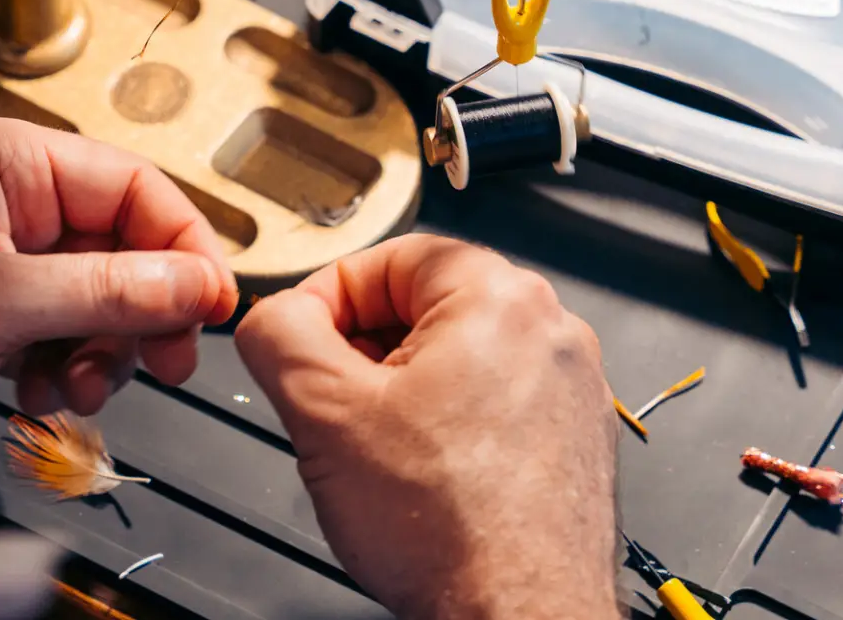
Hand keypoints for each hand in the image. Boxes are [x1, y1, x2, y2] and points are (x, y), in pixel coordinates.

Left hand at [0, 116, 237, 480]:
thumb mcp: (2, 303)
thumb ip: (111, 292)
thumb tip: (195, 283)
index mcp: (10, 159)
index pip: (135, 187)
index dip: (183, 248)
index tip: (211, 303)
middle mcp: (4, 196)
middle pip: (120, 246)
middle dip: (141, 311)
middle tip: (163, 360)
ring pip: (90, 295)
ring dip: (98, 349)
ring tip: (78, 385)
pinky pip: (52, 327)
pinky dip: (60, 364)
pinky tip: (39, 393)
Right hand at [235, 235, 618, 619]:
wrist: (519, 616)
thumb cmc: (449, 529)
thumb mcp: (322, 412)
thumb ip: (278, 335)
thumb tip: (270, 316)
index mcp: (499, 295)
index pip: (387, 258)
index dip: (326, 300)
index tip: (299, 344)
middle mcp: (549, 329)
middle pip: (423, 308)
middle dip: (363, 352)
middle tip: (331, 406)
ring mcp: (569, 386)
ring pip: (457, 360)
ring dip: (403, 394)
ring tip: (377, 453)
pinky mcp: (573, 438)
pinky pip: (494, 406)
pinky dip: (450, 430)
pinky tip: (423, 480)